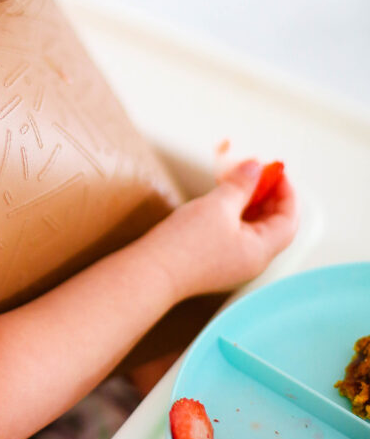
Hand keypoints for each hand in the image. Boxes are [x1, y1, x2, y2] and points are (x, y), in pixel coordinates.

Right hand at [140, 160, 298, 300]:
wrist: (151, 272)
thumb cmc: (186, 242)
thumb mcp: (218, 206)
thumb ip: (241, 184)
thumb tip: (255, 166)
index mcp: (260, 252)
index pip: (288, 221)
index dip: (287, 192)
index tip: (277, 170)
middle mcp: (251, 262)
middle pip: (272, 225)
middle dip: (269, 196)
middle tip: (258, 172)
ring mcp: (232, 264)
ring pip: (252, 229)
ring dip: (250, 203)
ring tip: (239, 180)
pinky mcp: (214, 263)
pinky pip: (234, 235)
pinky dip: (235, 215)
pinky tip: (222, 199)